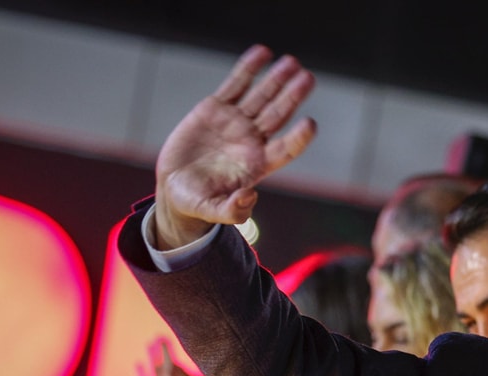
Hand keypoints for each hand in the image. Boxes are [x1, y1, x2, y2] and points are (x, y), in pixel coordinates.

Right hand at [154, 44, 316, 247]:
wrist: (175, 186)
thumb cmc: (198, 203)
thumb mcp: (211, 211)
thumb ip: (232, 211)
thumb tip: (248, 199)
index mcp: (257, 165)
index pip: (286, 149)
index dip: (299, 138)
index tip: (311, 124)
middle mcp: (252, 141)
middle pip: (278, 115)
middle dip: (293, 96)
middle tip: (308, 78)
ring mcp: (236, 122)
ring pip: (261, 96)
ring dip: (277, 79)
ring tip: (292, 62)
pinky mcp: (216, 109)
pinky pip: (235, 85)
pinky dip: (248, 69)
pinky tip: (262, 52)